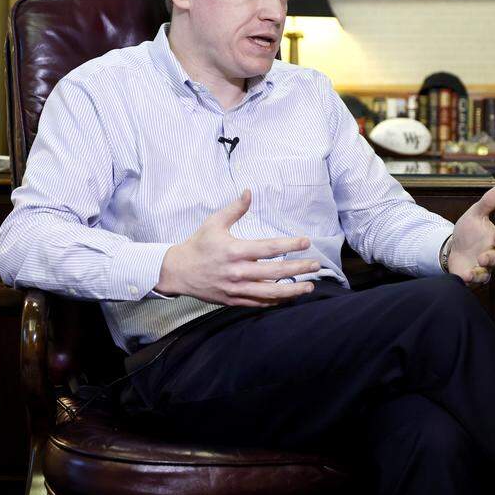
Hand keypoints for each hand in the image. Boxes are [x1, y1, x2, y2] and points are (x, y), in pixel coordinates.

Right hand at [158, 190, 318, 305]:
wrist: (178, 272)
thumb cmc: (198, 245)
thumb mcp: (214, 223)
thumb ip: (235, 209)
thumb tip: (249, 192)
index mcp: (235, 251)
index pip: (269, 248)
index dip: (290, 245)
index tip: (306, 242)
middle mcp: (238, 272)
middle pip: (275, 272)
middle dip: (298, 268)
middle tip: (316, 265)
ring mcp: (236, 289)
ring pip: (270, 292)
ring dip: (292, 290)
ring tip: (310, 287)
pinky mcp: (233, 300)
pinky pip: (259, 303)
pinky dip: (276, 301)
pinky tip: (289, 296)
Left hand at [447, 184, 494, 285]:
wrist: (454, 247)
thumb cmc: (469, 230)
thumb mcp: (475, 214)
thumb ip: (488, 202)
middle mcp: (491, 254)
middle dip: (491, 258)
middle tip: (483, 256)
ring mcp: (482, 267)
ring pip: (487, 273)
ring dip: (481, 272)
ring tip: (473, 269)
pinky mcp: (471, 276)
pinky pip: (474, 281)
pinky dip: (470, 279)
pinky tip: (464, 276)